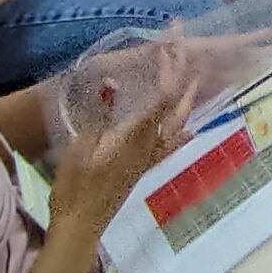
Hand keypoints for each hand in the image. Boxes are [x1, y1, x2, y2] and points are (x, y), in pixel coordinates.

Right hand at [48, 44, 198, 238]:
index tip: (170, 47)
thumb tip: (112, 83)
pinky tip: (191, 132)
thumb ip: (98, 115)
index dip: (171, 69)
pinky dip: (182, 133)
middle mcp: (150, 144)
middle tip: (185, 54)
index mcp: (136, 134)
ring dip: (187, 101)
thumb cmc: (76, 187)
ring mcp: (149, 158)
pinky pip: (170, 146)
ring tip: (196, 82)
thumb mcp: (80, 146)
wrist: (81, 225)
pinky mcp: (143, 169)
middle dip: (183, 78)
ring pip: (178, 124)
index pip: (164, 95)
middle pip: (176, 106)